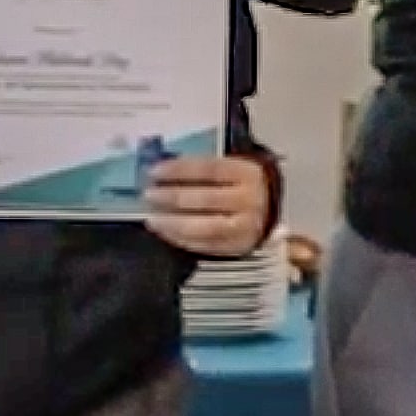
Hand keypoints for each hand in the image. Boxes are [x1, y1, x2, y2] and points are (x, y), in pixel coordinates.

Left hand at [141, 154, 274, 258]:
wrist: (266, 209)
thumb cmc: (238, 184)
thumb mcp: (229, 169)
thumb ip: (200, 170)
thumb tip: (161, 172)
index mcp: (247, 173)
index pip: (209, 169)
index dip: (180, 170)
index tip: (154, 171)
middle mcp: (250, 200)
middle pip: (206, 198)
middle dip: (173, 197)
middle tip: (148, 195)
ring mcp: (245, 227)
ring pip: (205, 227)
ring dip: (173, 223)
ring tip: (152, 219)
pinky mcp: (238, 247)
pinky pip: (205, 245)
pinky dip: (181, 239)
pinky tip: (165, 232)